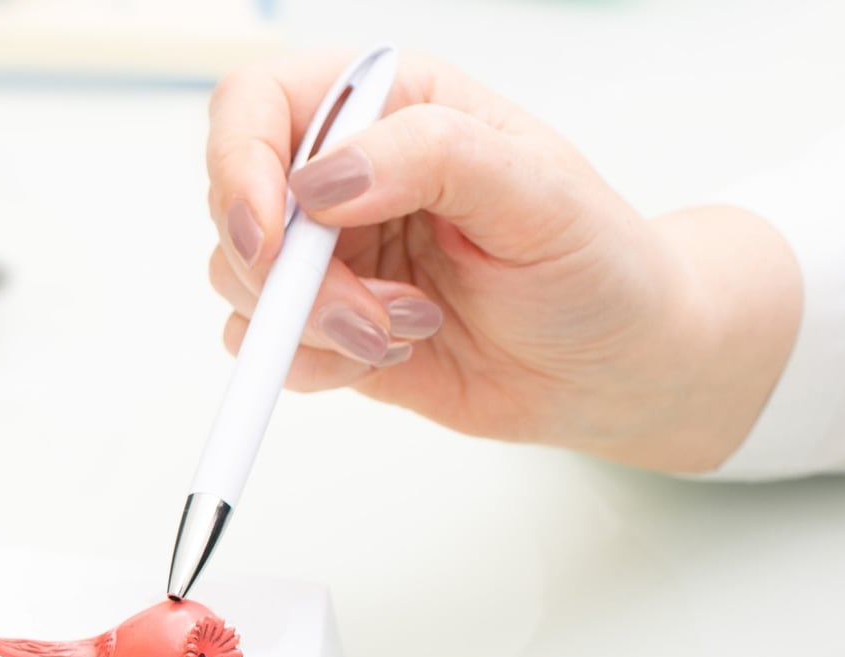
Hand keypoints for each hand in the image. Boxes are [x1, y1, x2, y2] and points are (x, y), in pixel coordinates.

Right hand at [206, 51, 799, 471]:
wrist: (612, 365)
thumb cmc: (595, 264)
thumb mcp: (538, 193)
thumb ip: (436, 157)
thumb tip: (328, 177)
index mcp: (390, 104)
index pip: (258, 104)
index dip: (239, 165)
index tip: (270, 239)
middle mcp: (344, 170)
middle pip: (233, 202)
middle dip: (288, 273)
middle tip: (368, 311)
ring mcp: (326, 250)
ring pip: (240, 281)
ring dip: (315, 323)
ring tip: (409, 327)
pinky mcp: (322, 321)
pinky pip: (267, 345)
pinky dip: (316, 363)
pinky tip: (395, 351)